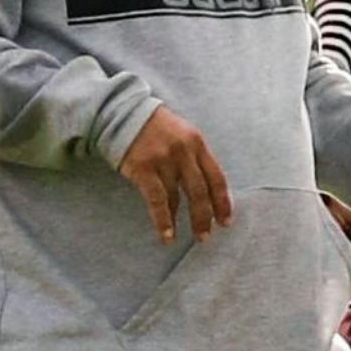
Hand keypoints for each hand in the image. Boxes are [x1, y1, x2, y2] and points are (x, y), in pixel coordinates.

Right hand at [118, 105, 233, 244]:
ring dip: (183, 220)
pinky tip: (167, 234)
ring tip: (188, 237)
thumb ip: (195, 159)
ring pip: (178, 197)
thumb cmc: (156, 128)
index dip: (223, 201)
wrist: (124, 113)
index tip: (226, 221)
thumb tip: (207, 191)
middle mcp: (184, 152)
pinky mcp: (143, 169)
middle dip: (205, 216)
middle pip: (200, 190)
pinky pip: (157, 200)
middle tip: (205, 236)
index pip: (217, 177)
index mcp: (198, 143)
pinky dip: (163, 220)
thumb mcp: (183, 136)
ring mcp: (163, 160)